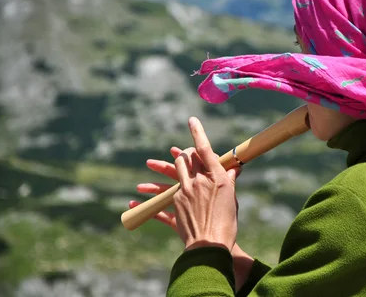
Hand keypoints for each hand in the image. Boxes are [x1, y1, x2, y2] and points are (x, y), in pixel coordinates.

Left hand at [130, 121, 254, 288]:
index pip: (204, 150)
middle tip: (176, 152)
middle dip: (180, 156)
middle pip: (184, 162)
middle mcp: (195, 183)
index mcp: (213, 178)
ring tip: (148, 167)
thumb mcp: (231, 199)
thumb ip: (229, 181)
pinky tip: (132, 202)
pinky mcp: (173, 211)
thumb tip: (234, 168)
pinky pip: (157, 208)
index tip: (192, 120)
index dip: (197, 133)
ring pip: (167, 180)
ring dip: (157, 174)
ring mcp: (182, 196)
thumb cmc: (227, 222)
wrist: (211, 245)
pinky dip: (146, 205)